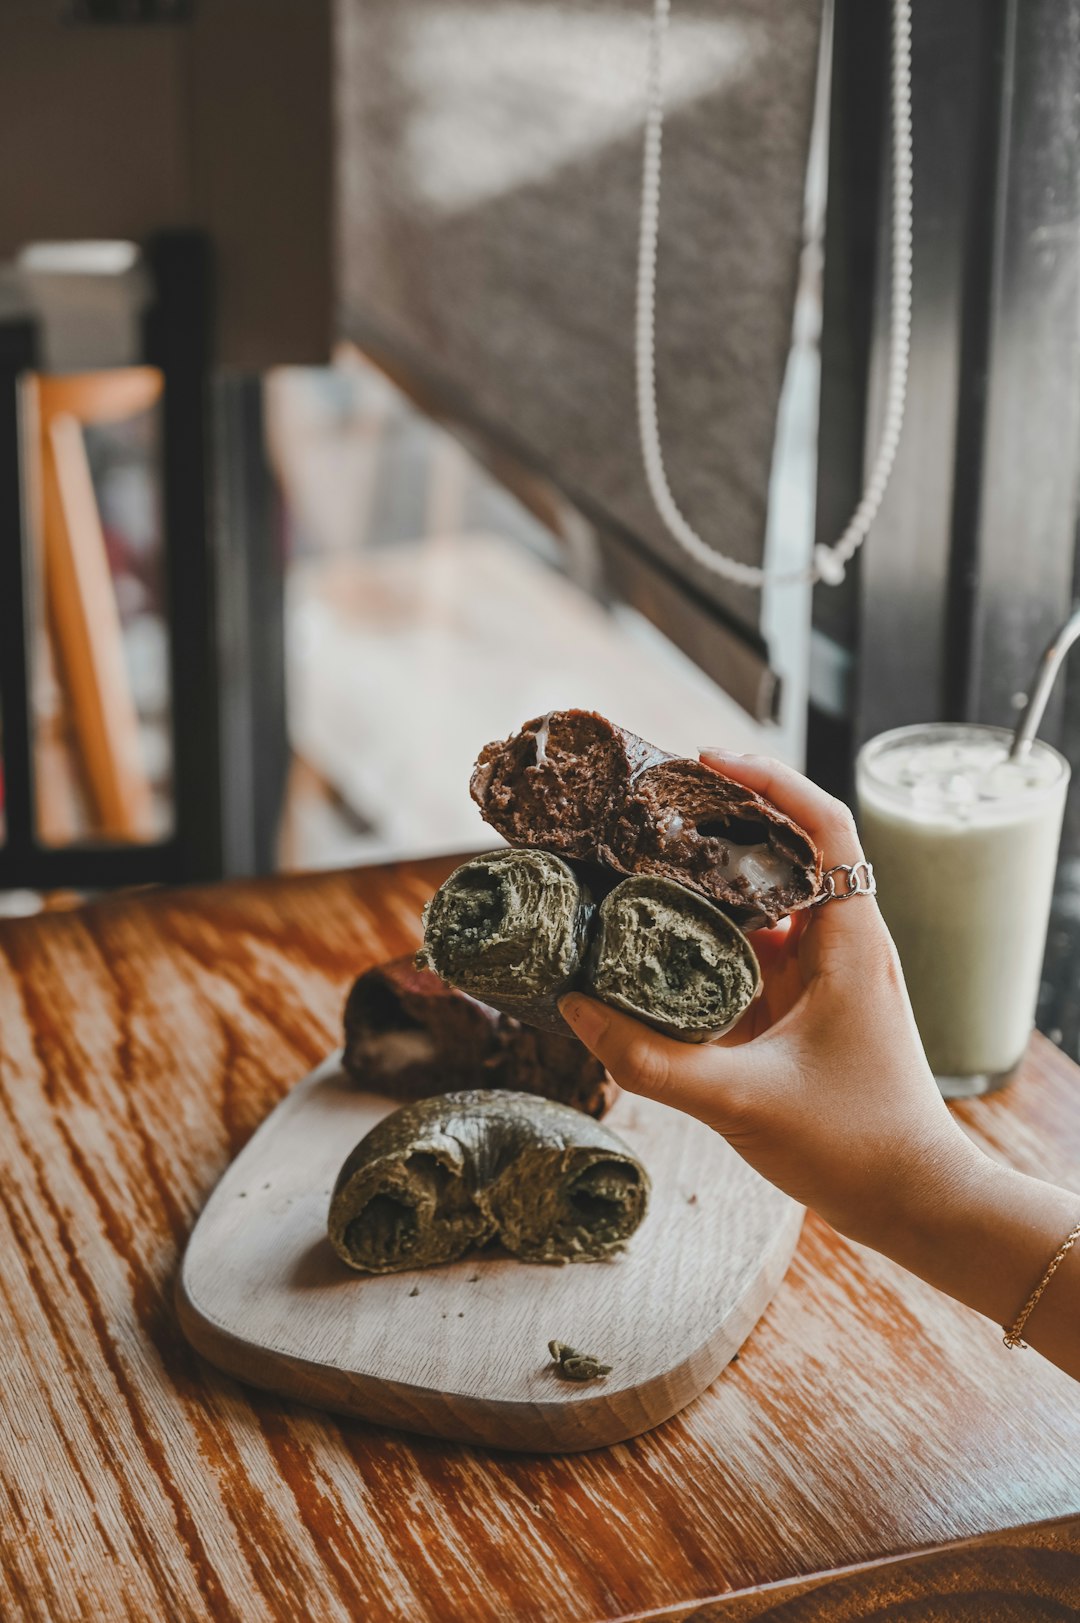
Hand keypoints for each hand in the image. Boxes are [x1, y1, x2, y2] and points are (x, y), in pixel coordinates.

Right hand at [560, 751, 979, 1250]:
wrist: (916, 1204)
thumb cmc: (854, 1144)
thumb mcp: (740, 1101)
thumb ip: (651, 1060)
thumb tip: (572, 1010)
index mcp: (849, 939)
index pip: (824, 824)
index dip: (770, 780)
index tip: (706, 761)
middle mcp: (840, 944)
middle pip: (784, 853)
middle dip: (718, 825)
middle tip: (647, 811)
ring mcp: (823, 977)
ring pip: (762, 906)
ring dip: (707, 886)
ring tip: (635, 867)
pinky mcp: (805, 1010)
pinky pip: (752, 955)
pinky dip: (708, 941)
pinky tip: (655, 948)